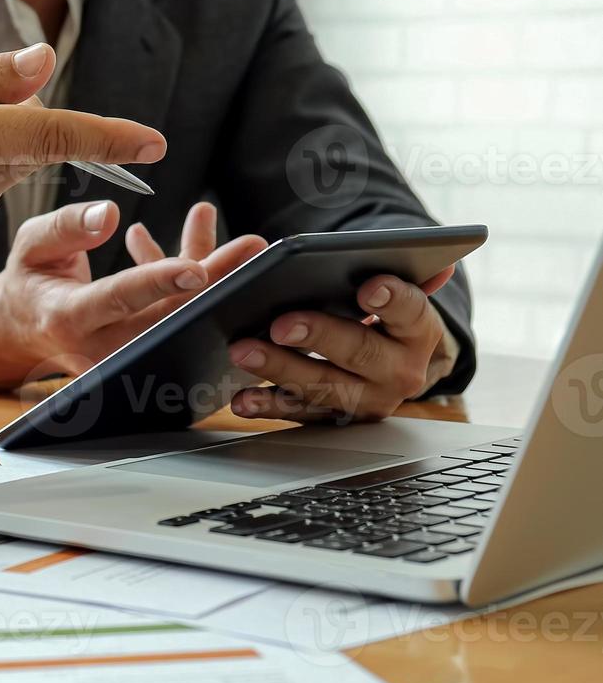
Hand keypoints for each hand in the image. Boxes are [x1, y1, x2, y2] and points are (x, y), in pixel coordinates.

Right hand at [0, 201, 267, 394]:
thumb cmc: (30, 279)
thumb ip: (66, 226)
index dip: (160, 283)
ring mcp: (123, 358)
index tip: (197, 270)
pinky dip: (196, 285)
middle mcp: (98, 346)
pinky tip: (206, 246)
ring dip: (216, 281)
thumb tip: (109, 214)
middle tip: (251, 247)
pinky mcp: (142, 355)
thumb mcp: (31, 244)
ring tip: (248, 245)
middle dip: (213, 280)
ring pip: (179, 318)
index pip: (119, 299)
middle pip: (166, 316)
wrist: (23, 328)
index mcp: (67, 317)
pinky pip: (177, 319)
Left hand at [227, 266, 458, 422]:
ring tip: (244, 351)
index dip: (392, 300)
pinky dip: (267, 406)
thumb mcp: (402, 299)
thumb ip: (410, 277)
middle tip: (280, 323)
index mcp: (419, 334)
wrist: (390, 371)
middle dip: (318, 336)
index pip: (412, 312)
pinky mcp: (335, 419)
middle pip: (358, 352)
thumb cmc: (385, 321)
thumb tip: (441, 262)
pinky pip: (299, 414)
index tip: (368, 288)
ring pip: (322, 386)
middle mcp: (398, 372)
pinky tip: (241, 399)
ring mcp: (366, 401)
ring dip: (279, 369)